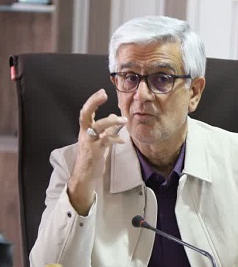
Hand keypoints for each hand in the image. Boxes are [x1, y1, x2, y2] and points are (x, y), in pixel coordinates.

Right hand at [67, 89, 126, 214]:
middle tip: (103, 94)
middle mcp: (85, 134)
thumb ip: (106, 128)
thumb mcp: (99, 139)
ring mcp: (89, 142)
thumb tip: (114, 116)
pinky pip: (105, 141)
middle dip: (93, 103)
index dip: (93, 101)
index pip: (86, 111)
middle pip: (84, 114)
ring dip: (111, 121)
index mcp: (85, 129)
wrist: (85, 175)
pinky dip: (115, 138)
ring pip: (97, 127)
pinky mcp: (95, 151)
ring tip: (123, 120)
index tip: (102, 91)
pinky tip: (122, 139)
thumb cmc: (92, 156)